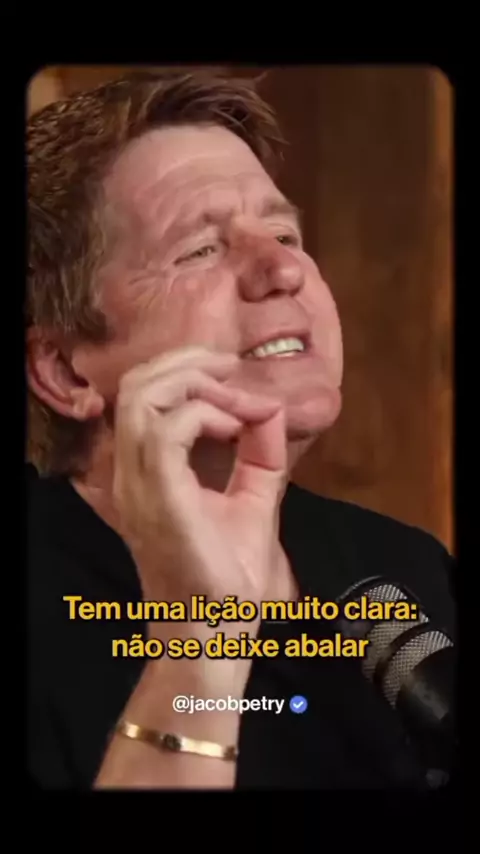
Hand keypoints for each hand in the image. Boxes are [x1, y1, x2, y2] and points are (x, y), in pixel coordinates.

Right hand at [113, 346, 286, 620]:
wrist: (216, 632)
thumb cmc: (227, 575)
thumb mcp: (251, 498)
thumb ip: (258, 453)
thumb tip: (272, 408)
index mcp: (146, 469)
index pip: (143, 393)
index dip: (188, 369)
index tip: (238, 378)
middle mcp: (132, 470)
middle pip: (138, 382)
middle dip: (189, 362)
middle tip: (232, 370)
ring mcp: (139, 482)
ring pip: (144, 394)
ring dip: (197, 383)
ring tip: (237, 400)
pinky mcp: (158, 495)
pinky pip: (168, 428)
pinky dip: (207, 413)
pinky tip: (236, 428)